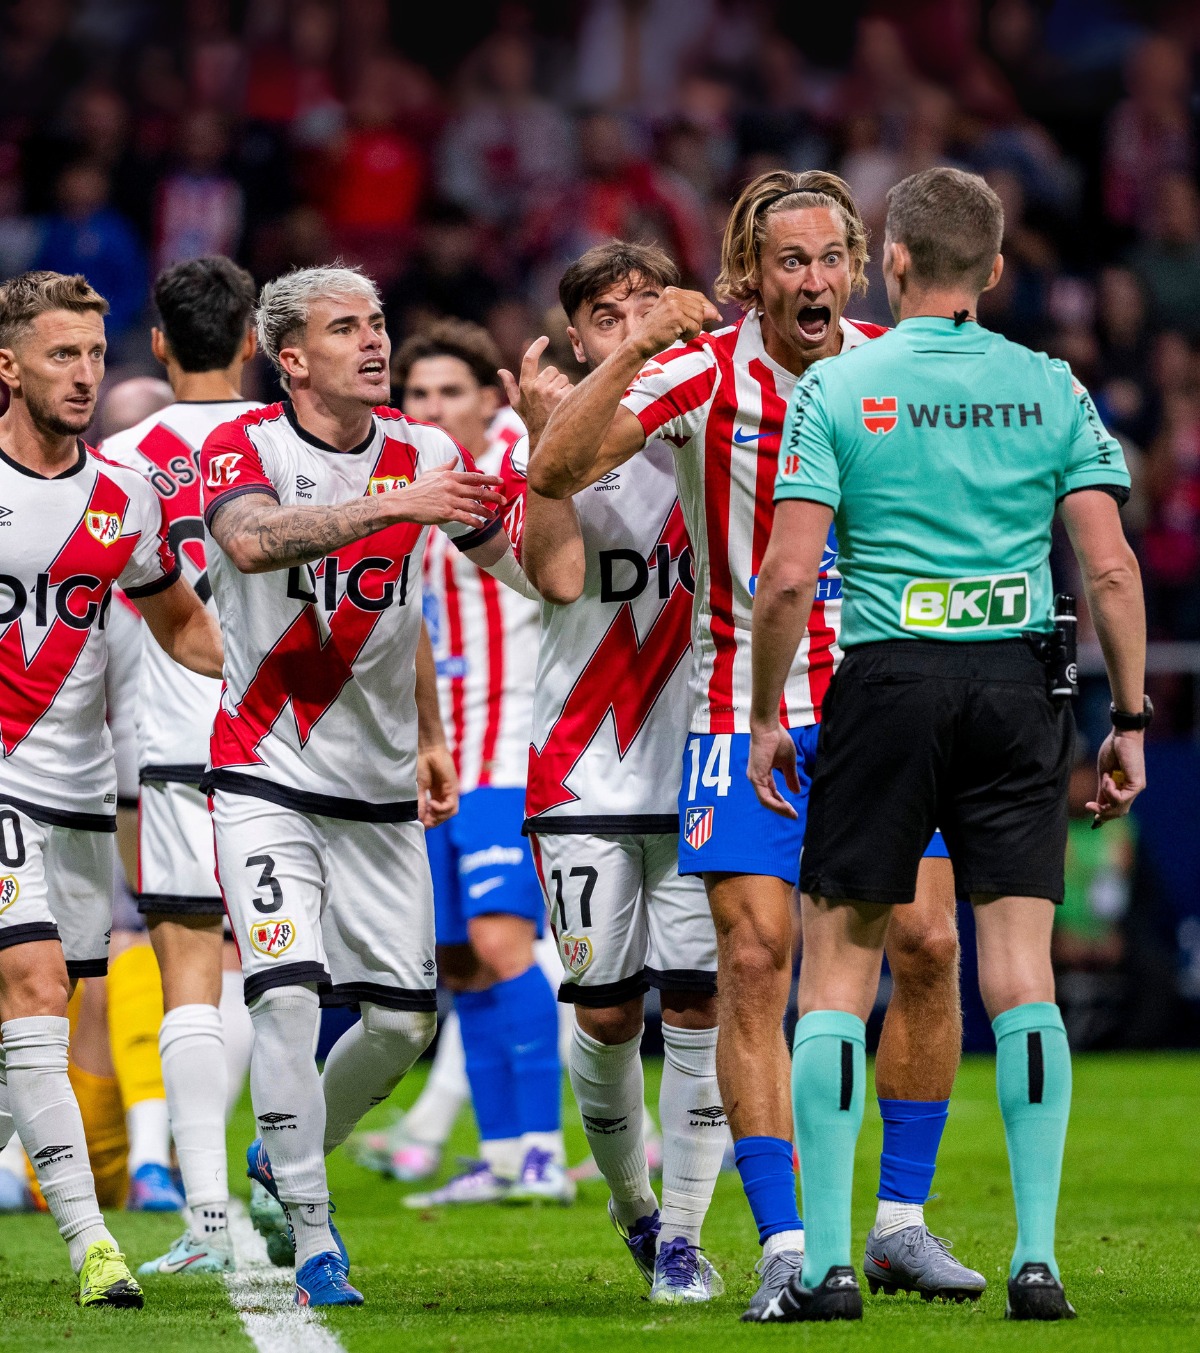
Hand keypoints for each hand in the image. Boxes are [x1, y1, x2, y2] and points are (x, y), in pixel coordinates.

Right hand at [383, 463, 503, 528]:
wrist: (404, 503)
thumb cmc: (417, 489)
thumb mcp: (431, 473)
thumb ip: (446, 467)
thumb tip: (455, 458)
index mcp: (450, 477)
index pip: (474, 477)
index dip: (489, 479)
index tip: (500, 481)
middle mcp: (452, 487)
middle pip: (478, 491)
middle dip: (493, 496)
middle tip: (504, 500)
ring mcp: (449, 501)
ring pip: (474, 506)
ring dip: (486, 511)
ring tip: (493, 516)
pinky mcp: (446, 514)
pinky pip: (465, 518)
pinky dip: (475, 522)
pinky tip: (480, 525)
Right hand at [418, 744, 457, 827]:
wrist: (428, 750)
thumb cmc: (422, 764)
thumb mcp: (419, 787)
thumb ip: (420, 802)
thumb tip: (418, 818)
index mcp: (436, 795)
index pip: (436, 814)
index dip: (429, 821)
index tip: (419, 823)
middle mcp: (444, 795)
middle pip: (443, 816)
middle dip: (433, 821)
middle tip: (423, 822)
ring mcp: (450, 792)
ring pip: (449, 813)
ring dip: (438, 816)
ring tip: (428, 812)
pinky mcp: (453, 788)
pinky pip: (451, 806)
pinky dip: (441, 808)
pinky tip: (432, 804)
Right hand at [499, 336, 572, 443]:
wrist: (544, 436)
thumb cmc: (529, 419)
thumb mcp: (516, 404)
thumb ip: (509, 386)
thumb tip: (501, 371)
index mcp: (525, 385)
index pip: (529, 360)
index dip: (537, 347)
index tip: (544, 339)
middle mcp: (537, 387)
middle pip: (552, 370)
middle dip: (553, 380)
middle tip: (548, 396)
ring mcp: (550, 392)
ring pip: (563, 378)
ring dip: (562, 387)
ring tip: (555, 402)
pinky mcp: (563, 397)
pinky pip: (570, 386)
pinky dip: (569, 394)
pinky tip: (563, 405)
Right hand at [630, 286, 721, 359]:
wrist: (642, 342)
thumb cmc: (659, 331)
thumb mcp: (677, 317)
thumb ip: (695, 312)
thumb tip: (717, 314)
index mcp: (672, 291)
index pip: (699, 297)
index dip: (707, 308)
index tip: (715, 317)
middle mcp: (672, 294)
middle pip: (701, 308)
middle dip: (698, 322)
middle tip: (684, 331)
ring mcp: (674, 304)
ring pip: (700, 317)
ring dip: (694, 330)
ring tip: (680, 334)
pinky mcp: (676, 316)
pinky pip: (695, 327)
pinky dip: (690, 336)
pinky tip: (678, 337)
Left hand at [747, 720, 800, 818]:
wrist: (769, 728)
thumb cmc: (777, 740)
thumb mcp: (788, 762)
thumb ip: (791, 777)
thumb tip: (797, 791)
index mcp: (763, 774)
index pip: (772, 793)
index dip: (782, 803)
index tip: (793, 811)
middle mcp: (756, 778)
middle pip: (768, 800)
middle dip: (781, 809)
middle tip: (793, 816)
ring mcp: (754, 778)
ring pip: (765, 801)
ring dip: (779, 809)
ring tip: (791, 814)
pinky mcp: (755, 777)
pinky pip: (764, 796)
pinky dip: (775, 804)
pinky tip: (785, 807)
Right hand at [1087, 729, 1144, 826]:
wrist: (1122, 736)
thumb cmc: (1112, 750)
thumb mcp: (1103, 774)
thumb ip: (1102, 790)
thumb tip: (1097, 805)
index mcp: (1124, 787)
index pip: (1116, 808)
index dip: (1104, 815)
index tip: (1092, 818)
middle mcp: (1132, 789)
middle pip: (1119, 812)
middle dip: (1103, 813)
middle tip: (1089, 806)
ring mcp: (1136, 788)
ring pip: (1119, 807)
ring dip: (1106, 799)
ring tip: (1104, 780)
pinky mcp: (1137, 785)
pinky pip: (1120, 798)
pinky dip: (1110, 791)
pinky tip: (1108, 779)